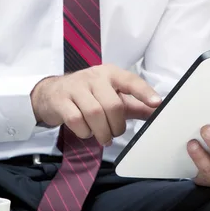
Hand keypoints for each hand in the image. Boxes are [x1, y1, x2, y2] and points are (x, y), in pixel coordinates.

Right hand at [31, 64, 161, 145]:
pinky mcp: (60, 101)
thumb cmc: (89, 95)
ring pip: (94, 114)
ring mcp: (75, 87)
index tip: (156, 103)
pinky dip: (85, 132)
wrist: (51, 92)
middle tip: (114, 134)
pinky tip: (86, 132)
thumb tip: (158, 112)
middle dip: (116, 126)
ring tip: (103, 137)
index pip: (131, 81)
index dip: (144, 92)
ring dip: (102, 132)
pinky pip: (76, 121)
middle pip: (113, 105)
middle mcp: (94, 77)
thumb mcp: (112, 96)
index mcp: (111, 74)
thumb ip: (135, 105)